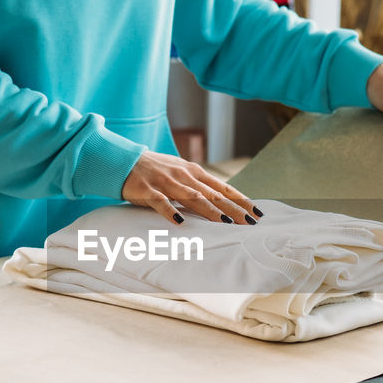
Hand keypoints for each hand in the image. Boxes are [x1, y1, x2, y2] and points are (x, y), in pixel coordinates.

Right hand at [121, 151, 260, 225]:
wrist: (124, 160)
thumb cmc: (156, 170)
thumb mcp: (182, 172)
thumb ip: (200, 185)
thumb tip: (224, 199)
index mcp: (194, 172)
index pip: (223, 188)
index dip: (241, 200)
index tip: (257, 212)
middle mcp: (184, 176)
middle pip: (213, 194)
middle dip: (233, 208)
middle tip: (249, 222)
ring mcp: (166, 182)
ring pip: (192, 197)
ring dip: (210, 210)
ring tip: (225, 222)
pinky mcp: (147, 190)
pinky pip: (160, 202)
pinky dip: (170, 212)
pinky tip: (179, 222)